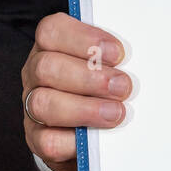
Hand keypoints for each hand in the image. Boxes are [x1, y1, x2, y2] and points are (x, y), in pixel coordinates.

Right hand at [21, 12, 129, 170]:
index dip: (84, 39)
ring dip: (84, 108)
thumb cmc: (104, 87)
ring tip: (116, 113)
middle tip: (123, 86)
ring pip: (42, 104)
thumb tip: (138, 62)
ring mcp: (32, 107)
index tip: (117, 53)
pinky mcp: (37, 139)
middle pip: (46, 67)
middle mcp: (36, 74)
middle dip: (89, 77)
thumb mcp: (109, 64)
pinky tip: (95, 138)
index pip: (52, 30)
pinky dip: (74, 140)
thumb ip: (115, 59)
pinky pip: (47, 140)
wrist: (92, 133)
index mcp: (51, 46)